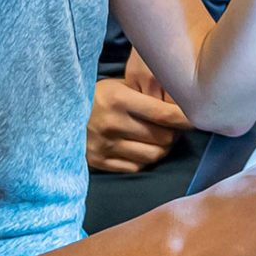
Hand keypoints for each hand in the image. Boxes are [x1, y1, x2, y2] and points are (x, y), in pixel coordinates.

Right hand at [87, 50, 191, 173]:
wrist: (58, 113)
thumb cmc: (97, 96)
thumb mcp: (119, 87)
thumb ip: (147, 97)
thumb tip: (183, 107)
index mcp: (118, 100)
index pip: (164, 114)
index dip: (185, 119)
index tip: (197, 118)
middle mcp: (111, 124)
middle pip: (162, 138)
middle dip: (174, 134)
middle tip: (174, 128)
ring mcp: (104, 146)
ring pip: (152, 156)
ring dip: (162, 149)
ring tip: (161, 139)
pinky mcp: (99, 162)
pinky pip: (136, 168)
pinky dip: (145, 160)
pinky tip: (143, 149)